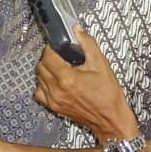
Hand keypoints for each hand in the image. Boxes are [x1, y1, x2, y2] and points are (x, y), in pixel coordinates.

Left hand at [34, 26, 138, 140]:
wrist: (111, 120)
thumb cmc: (109, 97)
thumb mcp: (101, 65)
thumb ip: (88, 44)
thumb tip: (78, 31)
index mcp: (67, 79)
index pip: (47, 56)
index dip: (52, 48)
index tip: (58, 46)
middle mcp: (57, 91)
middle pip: (40, 66)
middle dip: (48, 58)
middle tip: (61, 55)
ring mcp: (54, 101)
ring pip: (38, 79)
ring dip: (46, 71)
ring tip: (60, 68)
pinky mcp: (54, 108)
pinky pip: (40, 93)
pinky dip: (44, 85)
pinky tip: (55, 82)